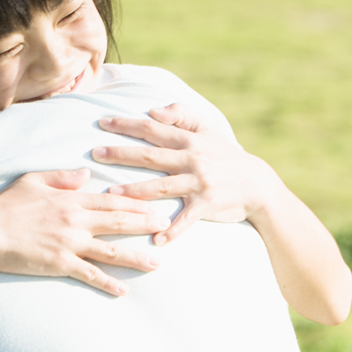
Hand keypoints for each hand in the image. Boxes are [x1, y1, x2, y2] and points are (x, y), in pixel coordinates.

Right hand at [0, 169, 170, 295]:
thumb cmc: (6, 204)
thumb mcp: (34, 180)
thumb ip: (63, 177)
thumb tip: (88, 174)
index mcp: (71, 199)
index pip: (112, 200)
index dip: (136, 203)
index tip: (155, 205)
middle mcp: (76, 220)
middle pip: (119, 222)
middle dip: (146, 225)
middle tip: (167, 228)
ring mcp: (69, 243)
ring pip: (111, 250)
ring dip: (137, 257)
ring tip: (158, 263)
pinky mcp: (59, 263)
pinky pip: (89, 274)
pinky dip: (107, 283)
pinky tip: (123, 291)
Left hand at [93, 103, 282, 244]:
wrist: (256, 183)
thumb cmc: (225, 154)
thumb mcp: (208, 128)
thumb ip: (181, 115)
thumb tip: (152, 111)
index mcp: (188, 140)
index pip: (152, 129)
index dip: (127, 125)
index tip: (102, 123)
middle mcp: (192, 159)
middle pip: (150, 155)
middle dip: (121, 154)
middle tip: (95, 154)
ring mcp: (199, 183)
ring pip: (162, 186)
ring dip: (136, 191)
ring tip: (112, 194)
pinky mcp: (207, 204)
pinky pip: (187, 219)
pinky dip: (174, 231)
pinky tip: (157, 240)